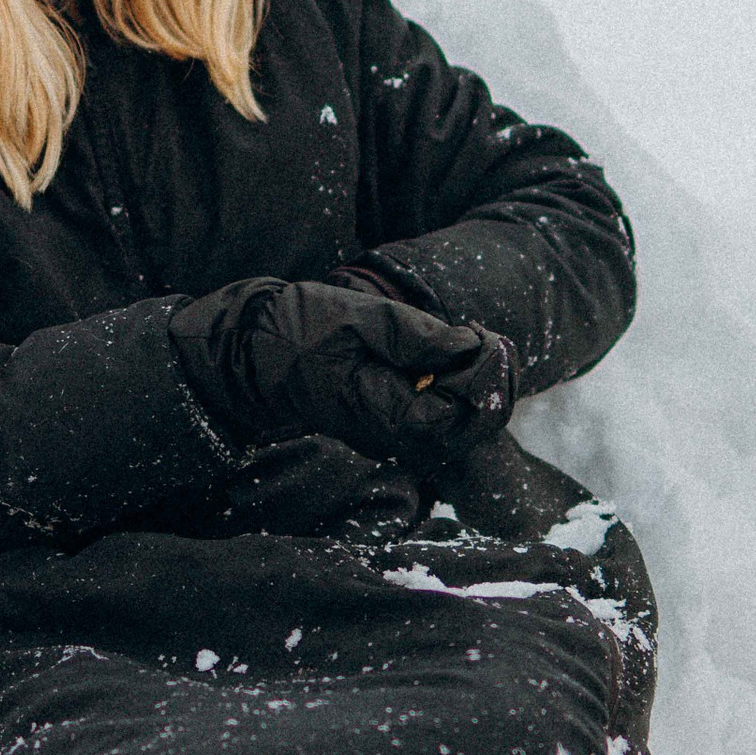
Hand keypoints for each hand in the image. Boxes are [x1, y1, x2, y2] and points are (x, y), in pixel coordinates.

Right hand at [174, 278, 514, 465]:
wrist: (258, 349)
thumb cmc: (301, 326)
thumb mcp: (361, 317)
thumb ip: (417, 336)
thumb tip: (469, 346)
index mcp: (375, 413)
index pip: (449, 417)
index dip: (481, 382)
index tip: (490, 339)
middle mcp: (384, 437)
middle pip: (460, 432)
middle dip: (490, 389)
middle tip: (497, 342)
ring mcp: (387, 435)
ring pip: (453, 430)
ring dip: (478, 392)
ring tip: (484, 345)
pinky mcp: (388, 423)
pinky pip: (437, 420)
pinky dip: (459, 393)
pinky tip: (460, 357)